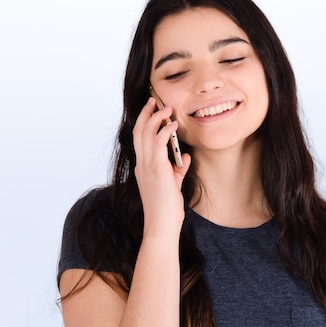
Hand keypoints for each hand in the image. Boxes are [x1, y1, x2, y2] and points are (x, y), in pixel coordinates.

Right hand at [133, 97, 191, 236]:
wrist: (162, 224)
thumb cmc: (167, 208)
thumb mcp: (174, 184)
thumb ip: (178, 169)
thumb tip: (186, 157)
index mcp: (143, 167)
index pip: (139, 138)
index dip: (144, 122)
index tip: (152, 110)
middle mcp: (141, 163)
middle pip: (138, 130)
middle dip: (146, 113)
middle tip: (154, 101)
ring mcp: (147, 165)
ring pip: (145, 133)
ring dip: (156, 118)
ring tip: (166, 108)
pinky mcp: (156, 168)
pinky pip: (158, 142)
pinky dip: (164, 130)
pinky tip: (173, 125)